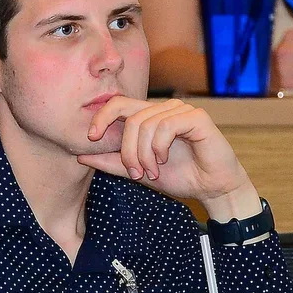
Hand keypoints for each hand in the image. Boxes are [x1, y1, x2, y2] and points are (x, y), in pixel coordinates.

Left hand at [77, 97, 260, 219]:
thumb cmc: (180, 177)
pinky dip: (160, 147)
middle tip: (136, 173)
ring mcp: (181, 110)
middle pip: (130, 118)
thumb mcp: (138, 172)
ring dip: (145, 155)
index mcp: (149, 117)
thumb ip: (112, 163)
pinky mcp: (196, 117)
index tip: (91, 138)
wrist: (212, 188)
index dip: (101, 117)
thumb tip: (80, 155)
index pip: (117, 104)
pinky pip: (165, 126)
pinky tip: (165, 160)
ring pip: (146, 124)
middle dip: (127, 151)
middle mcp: (164, 108)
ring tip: (154, 171)